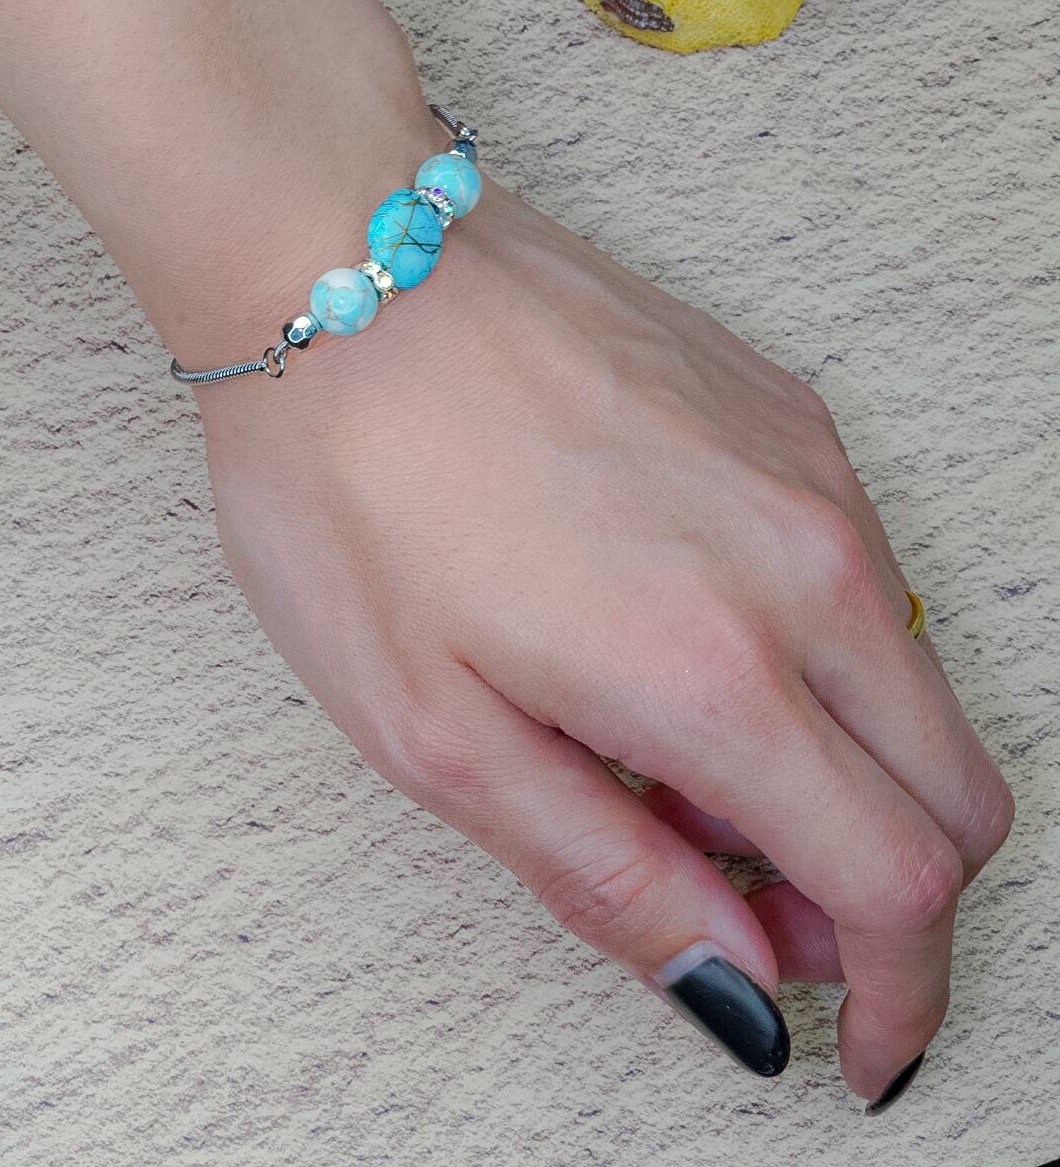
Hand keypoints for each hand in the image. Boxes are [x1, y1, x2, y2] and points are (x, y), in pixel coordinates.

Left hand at [196, 170, 1013, 1099]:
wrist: (347, 266)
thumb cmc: (355, 482)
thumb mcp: (436, 731)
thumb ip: (612, 875)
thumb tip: (737, 980)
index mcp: (713, 668)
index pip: (901, 880)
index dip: (899, 990)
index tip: (862, 1035)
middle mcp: (803, 564)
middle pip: (954, 790)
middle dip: (890, 890)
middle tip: (763, 907)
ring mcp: (811, 473)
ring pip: (913, 681)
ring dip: (841, 765)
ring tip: (676, 758)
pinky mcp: (792, 411)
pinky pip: (861, 572)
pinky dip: (814, 651)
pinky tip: (684, 637)